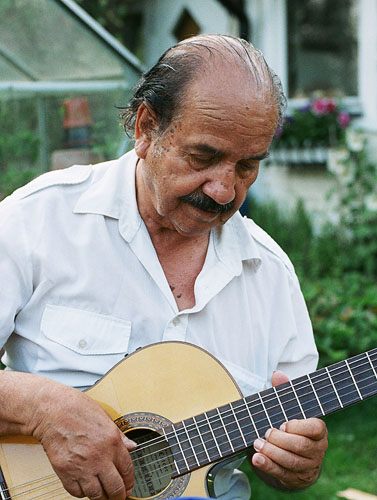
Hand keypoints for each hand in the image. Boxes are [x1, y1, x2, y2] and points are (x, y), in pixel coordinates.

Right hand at [31, 382, 135, 499]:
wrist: (52, 410)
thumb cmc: (77, 409)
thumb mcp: (105, 418)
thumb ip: (120, 435)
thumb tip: (132, 446)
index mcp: (112, 442)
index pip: (127, 470)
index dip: (130, 483)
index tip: (129, 488)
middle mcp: (99, 457)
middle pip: (115, 488)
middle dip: (119, 496)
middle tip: (119, 497)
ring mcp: (82, 467)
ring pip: (96, 495)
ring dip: (101, 497)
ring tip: (102, 494)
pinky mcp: (65, 472)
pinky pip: (76, 492)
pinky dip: (82, 493)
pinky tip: (84, 486)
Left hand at [251, 371, 327, 489]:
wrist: (294, 453)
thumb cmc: (292, 425)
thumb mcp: (290, 408)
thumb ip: (284, 391)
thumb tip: (277, 374)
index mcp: (319, 430)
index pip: (316, 428)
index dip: (299, 427)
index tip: (283, 423)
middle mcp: (317, 450)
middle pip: (302, 446)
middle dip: (281, 440)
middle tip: (266, 432)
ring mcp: (307, 466)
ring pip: (292, 462)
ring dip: (272, 453)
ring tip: (257, 443)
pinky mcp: (295, 478)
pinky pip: (282, 474)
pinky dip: (268, 466)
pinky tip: (257, 458)